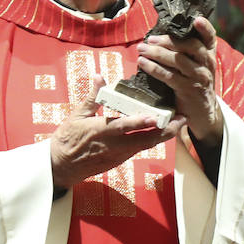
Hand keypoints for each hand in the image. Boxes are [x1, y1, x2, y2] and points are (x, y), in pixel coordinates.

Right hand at [50, 76, 185, 188]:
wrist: (61, 166)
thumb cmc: (67, 139)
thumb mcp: (77, 115)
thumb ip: (93, 97)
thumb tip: (99, 76)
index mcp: (100, 131)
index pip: (124, 126)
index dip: (141, 122)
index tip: (156, 116)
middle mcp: (113, 145)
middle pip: (144, 139)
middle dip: (165, 131)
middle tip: (181, 120)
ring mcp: (118, 155)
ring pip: (145, 146)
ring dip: (162, 136)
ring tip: (177, 125)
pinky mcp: (119, 161)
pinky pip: (139, 149)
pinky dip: (151, 141)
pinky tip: (160, 133)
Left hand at [137, 16, 222, 143]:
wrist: (202, 112)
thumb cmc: (194, 83)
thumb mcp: (196, 66)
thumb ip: (187, 52)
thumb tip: (161, 35)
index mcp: (209, 55)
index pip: (210, 38)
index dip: (205, 28)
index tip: (196, 18)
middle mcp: (207, 65)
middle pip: (190, 47)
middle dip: (169, 40)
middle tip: (149, 39)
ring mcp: (199, 78)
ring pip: (178, 61)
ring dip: (158, 53)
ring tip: (141, 49)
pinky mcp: (188, 90)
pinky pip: (170, 76)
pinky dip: (154, 69)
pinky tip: (142, 63)